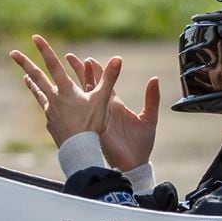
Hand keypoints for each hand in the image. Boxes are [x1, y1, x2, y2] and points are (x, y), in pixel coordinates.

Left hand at [9, 36, 158, 167]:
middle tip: (12, 53)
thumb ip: (109, 78)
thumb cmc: (91, 125)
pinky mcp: (51, 124)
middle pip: (37, 77)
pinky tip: (49, 108)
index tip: (35, 37)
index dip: (45, 50)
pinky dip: (48, 105)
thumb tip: (118, 58)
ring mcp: (50, 112)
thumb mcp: (102, 100)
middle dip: (25, 63)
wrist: (78, 151)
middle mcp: (54, 98)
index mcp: (65, 90)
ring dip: (31, 83)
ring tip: (25, 77)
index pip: (53, 65)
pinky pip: (48, 111)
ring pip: (38, 93)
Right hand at [66, 48, 160, 170]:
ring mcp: (97, 118)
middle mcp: (103, 109)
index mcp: (115, 104)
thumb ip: (152, 98)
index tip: (87, 58)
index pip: (104, 82)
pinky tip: (69, 91)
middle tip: (69, 57)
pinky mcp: (95, 128)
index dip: (95, 70)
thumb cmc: (141, 143)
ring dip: (76, 81)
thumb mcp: (149, 118)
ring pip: (85, 96)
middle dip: (79, 70)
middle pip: (89, 85)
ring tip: (67, 69)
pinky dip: (77, 101)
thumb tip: (154, 78)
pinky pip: (85, 112)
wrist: (135, 164)